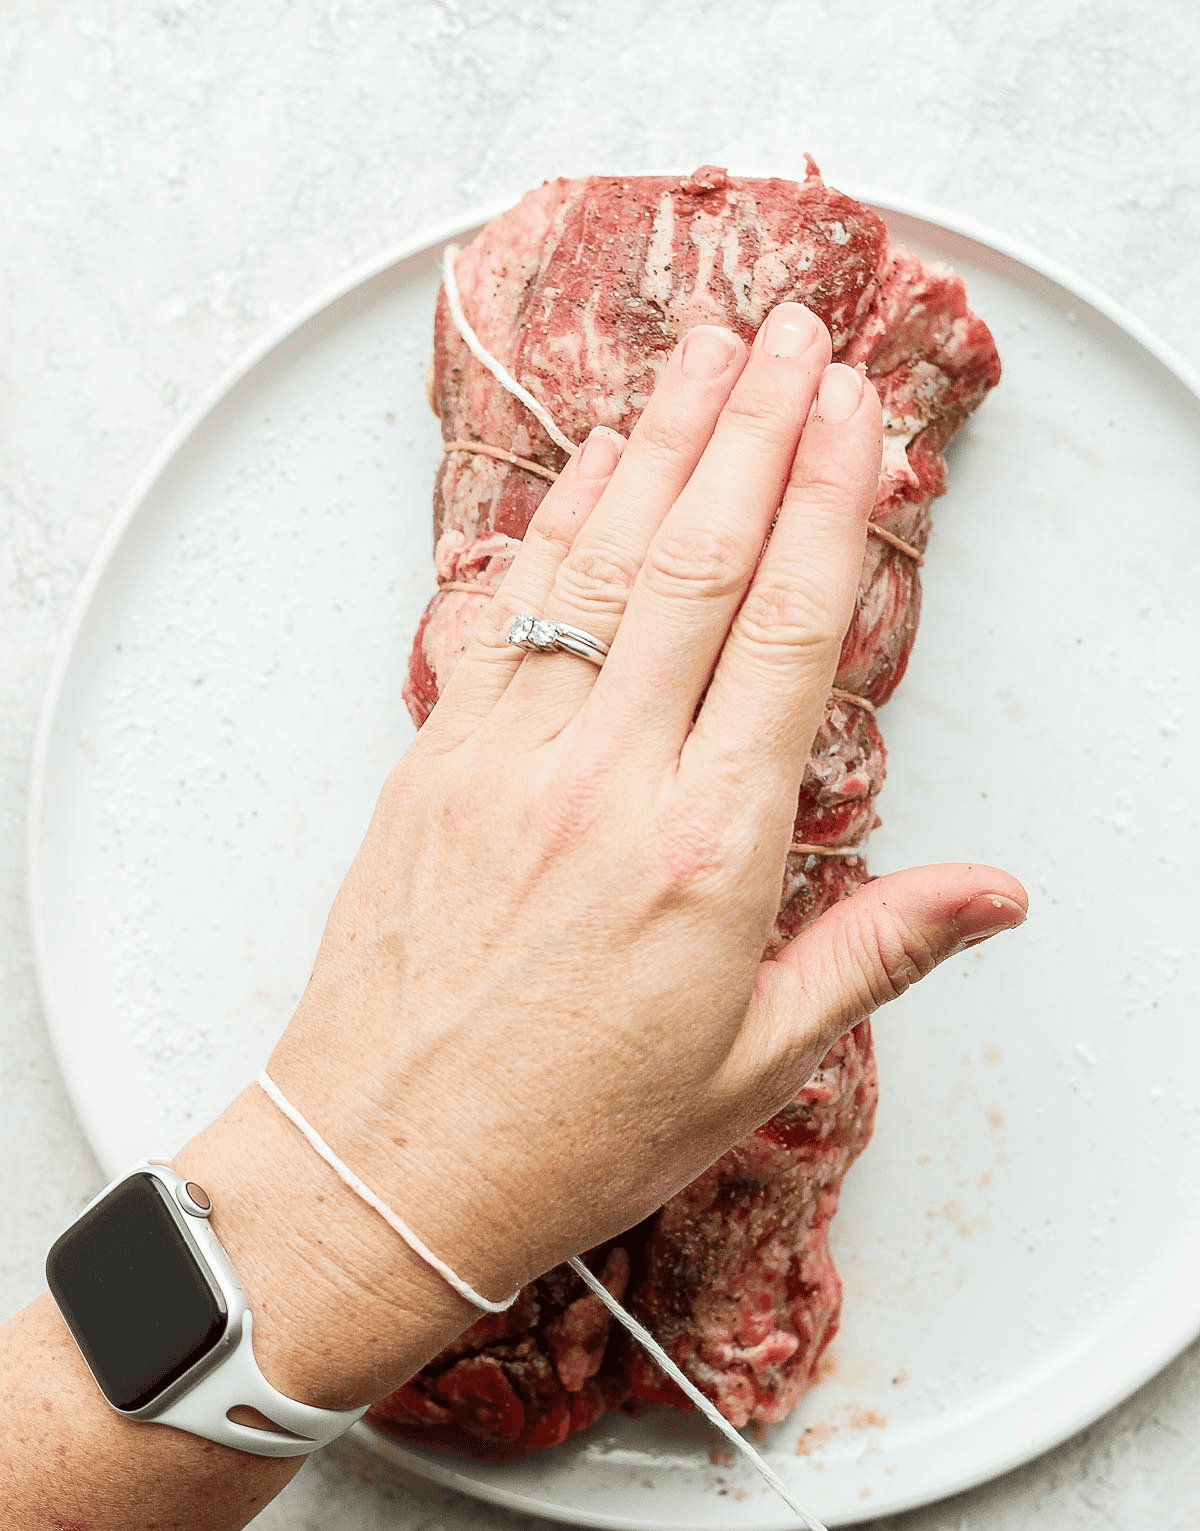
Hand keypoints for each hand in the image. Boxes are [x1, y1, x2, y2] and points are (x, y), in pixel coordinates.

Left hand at [248, 303, 1025, 1318]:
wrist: (386, 1168)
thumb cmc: (569, 1133)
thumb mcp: (751, 1064)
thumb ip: (875, 952)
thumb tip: (994, 894)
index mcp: (707, 854)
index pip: (788, 633)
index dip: (827, 502)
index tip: (853, 412)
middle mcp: (608, 781)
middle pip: (699, 561)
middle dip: (754, 426)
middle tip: (793, 330)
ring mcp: (509, 759)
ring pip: (599, 562)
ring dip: (659, 442)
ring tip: (705, 351)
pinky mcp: (435, 762)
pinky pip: (506, 610)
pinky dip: (554, 522)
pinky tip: (591, 462)